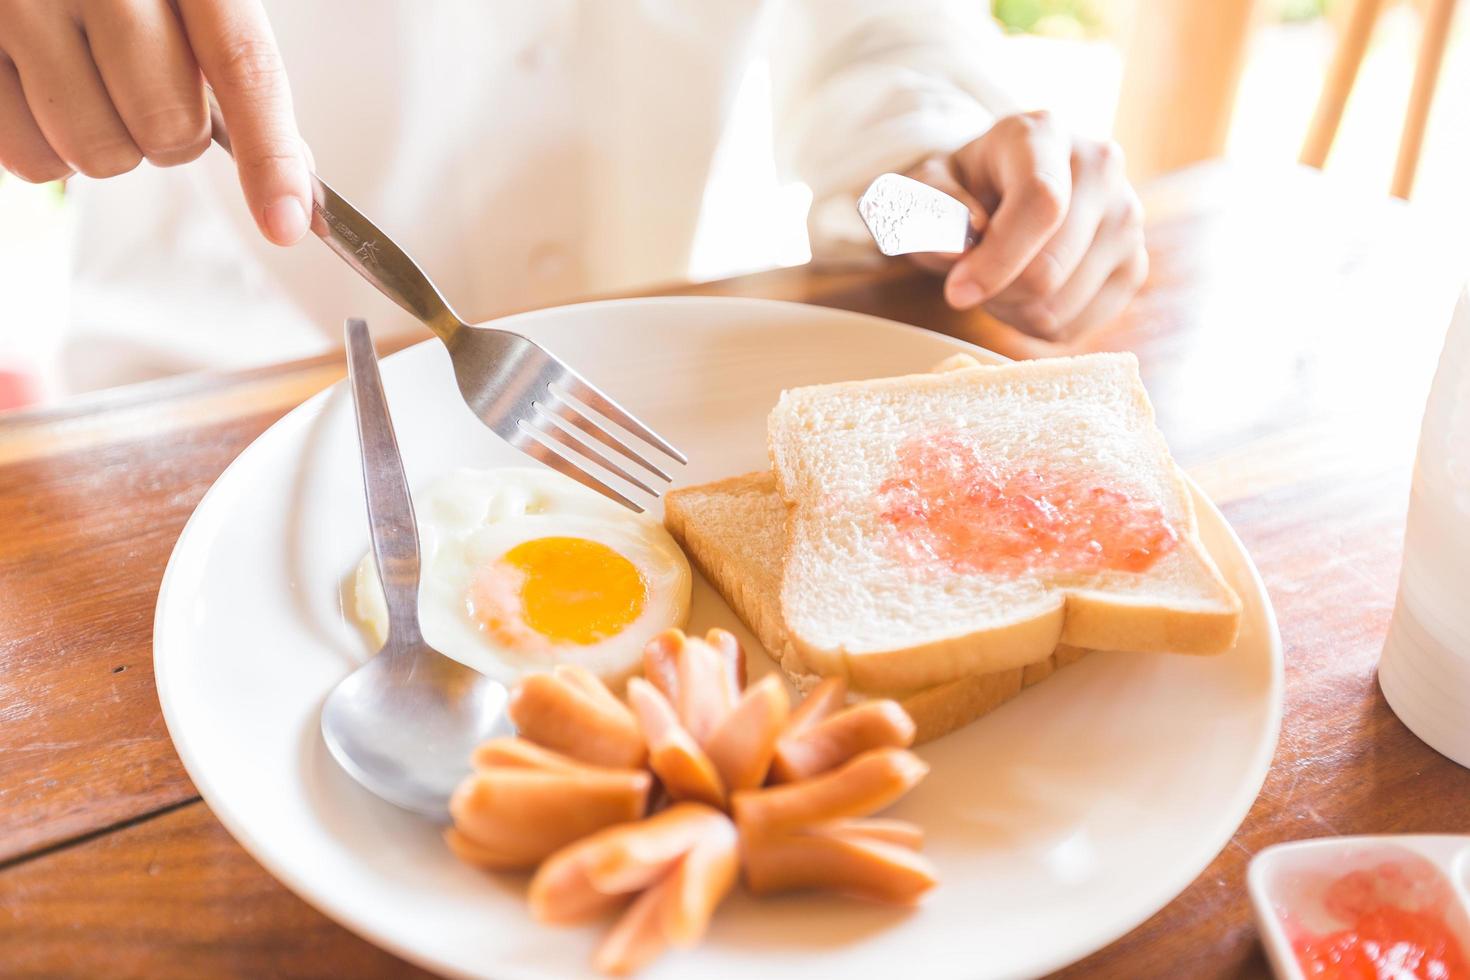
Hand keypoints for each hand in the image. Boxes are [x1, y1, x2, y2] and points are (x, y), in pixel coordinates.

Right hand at [0, 0, 309, 245]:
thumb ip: (236, 72)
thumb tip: (294, 185)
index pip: (243, 65)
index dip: (271, 154)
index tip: (287, 221)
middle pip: (168, 126)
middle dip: (170, 138)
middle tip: (143, 93)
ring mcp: (19, 5)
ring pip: (97, 153)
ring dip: (107, 145)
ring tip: (87, 86)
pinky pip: (30, 160)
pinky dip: (47, 151)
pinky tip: (42, 95)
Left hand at [906, 111, 1147, 340]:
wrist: (1007, 190)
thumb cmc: (963, 189)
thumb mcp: (927, 188)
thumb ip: (931, 212)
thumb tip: (956, 250)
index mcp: (1044, 134)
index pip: (1042, 202)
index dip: (998, 259)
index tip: (957, 293)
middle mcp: (1101, 167)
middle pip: (1051, 266)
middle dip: (996, 291)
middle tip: (969, 282)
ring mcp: (1127, 217)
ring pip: (1061, 304)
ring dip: (1013, 311)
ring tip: (999, 282)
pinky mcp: (1134, 263)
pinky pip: (1078, 325)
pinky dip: (1039, 326)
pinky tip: (1025, 297)